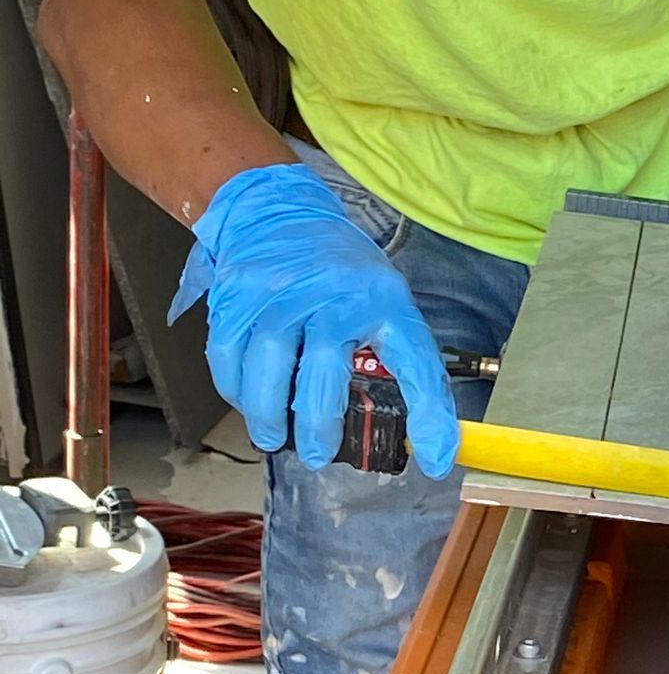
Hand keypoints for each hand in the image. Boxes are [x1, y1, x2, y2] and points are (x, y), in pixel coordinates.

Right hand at [170, 164, 459, 478]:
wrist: (278, 212)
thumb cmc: (342, 274)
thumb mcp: (386, 304)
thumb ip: (403, 363)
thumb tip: (428, 440)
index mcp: (383, 300)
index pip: (415, 362)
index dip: (429, 415)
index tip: (435, 460)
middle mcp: (332, 294)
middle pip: (323, 370)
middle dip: (319, 425)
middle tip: (318, 456)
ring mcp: (278, 293)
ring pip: (267, 366)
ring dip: (268, 414)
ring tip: (274, 438)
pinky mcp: (236, 296)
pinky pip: (229, 355)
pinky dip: (235, 389)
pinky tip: (248, 403)